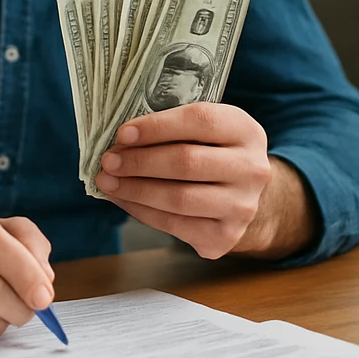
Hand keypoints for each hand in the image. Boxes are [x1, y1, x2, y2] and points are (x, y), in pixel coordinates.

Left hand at [92, 102, 310, 259]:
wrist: (243, 197)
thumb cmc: (211, 154)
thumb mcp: (205, 132)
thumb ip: (172, 128)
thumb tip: (121, 140)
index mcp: (245, 131)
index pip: (199, 121)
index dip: (156, 127)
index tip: (122, 133)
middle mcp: (251, 169)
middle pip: (186, 162)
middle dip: (139, 161)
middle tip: (108, 161)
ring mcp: (241, 206)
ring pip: (178, 198)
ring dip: (135, 189)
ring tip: (108, 182)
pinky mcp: (225, 236)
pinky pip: (174, 225)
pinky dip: (141, 211)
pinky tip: (123, 200)